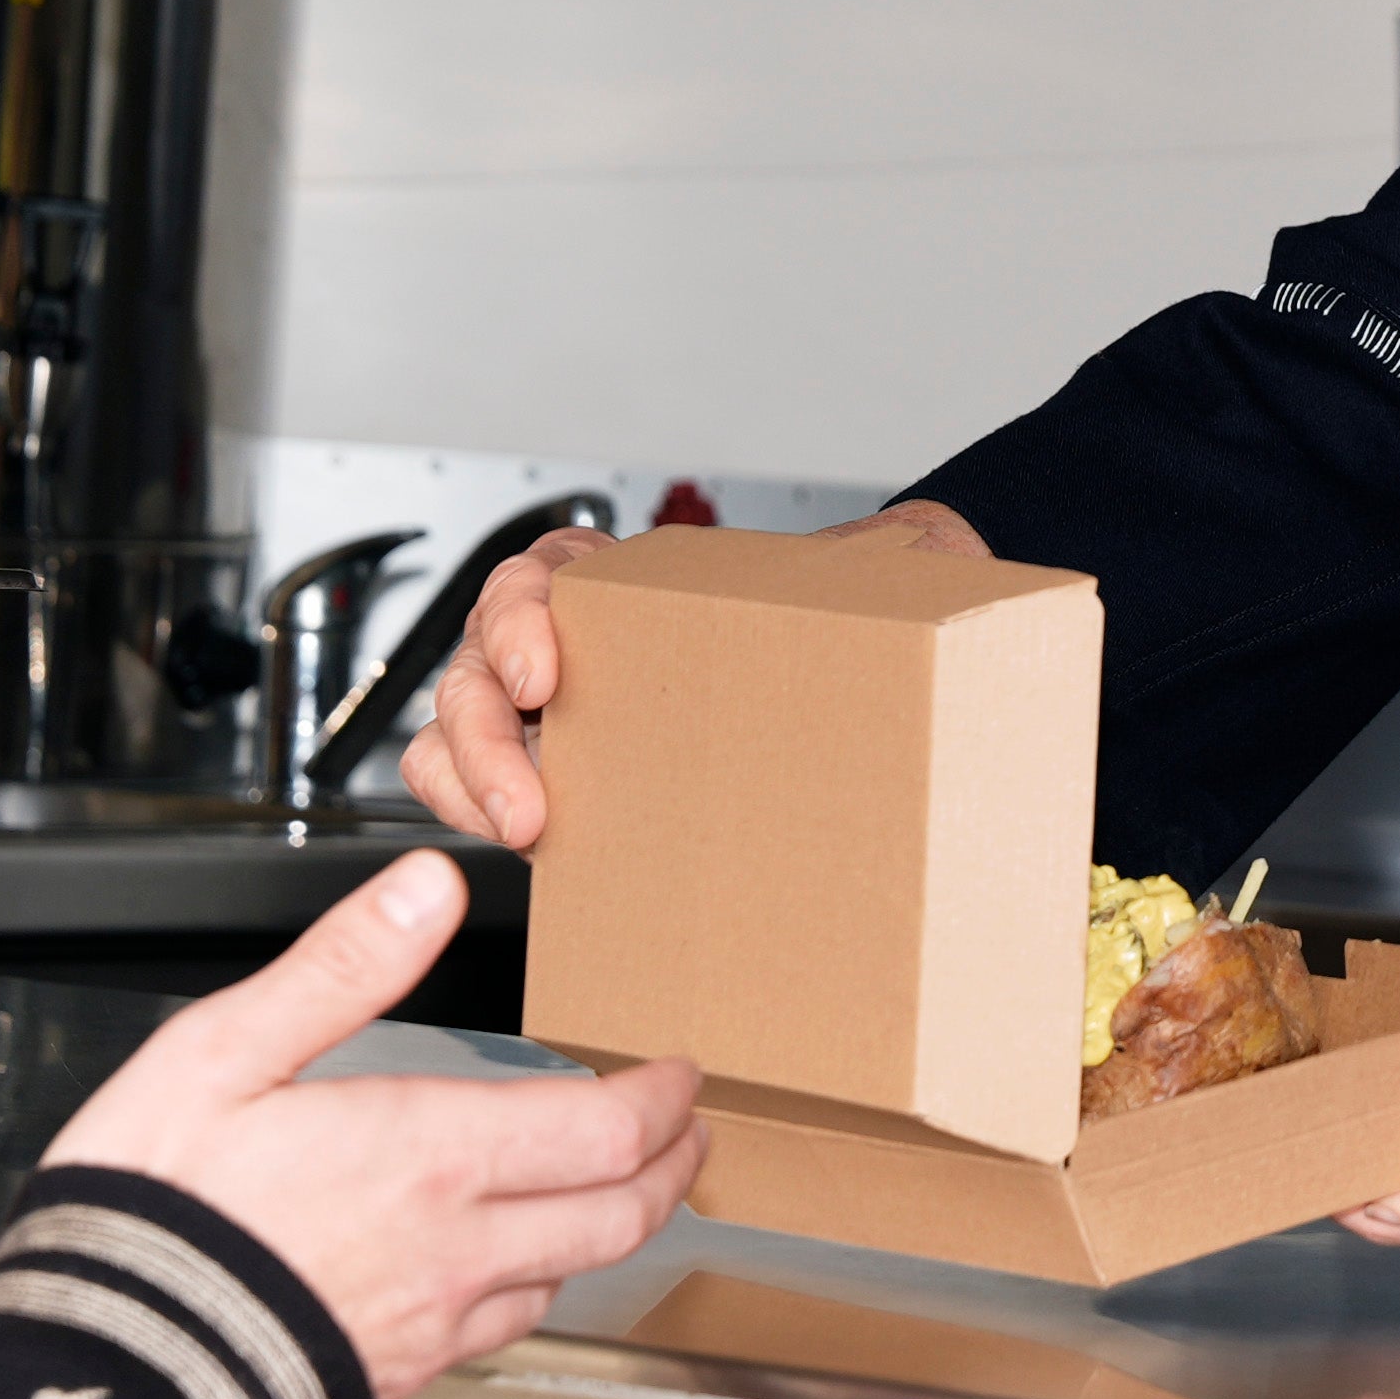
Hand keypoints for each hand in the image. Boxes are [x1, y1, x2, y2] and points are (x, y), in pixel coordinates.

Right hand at [45, 852, 706, 1398]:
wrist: (99, 1374)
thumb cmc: (147, 1212)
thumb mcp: (223, 1054)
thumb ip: (342, 968)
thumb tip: (430, 885)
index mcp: (430, 1156)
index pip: (606, 1131)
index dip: (663, 1102)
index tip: (681, 1074)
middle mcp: (457, 1249)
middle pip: (620, 1216)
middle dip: (671, 1167)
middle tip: (688, 1135)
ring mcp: (432, 1324)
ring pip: (568, 1278)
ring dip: (613, 1228)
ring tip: (615, 1190)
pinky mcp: (395, 1377)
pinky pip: (500, 1332)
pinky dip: (535, 1288)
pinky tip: (511, 1270)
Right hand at [400, 499, 989, 844]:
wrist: (879, 683)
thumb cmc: (853, 622)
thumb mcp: (874, 577)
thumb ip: (895, 556)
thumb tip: (940, 550)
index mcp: (629, 579)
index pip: (536, 573)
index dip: (519, 616)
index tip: (547, 669)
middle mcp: (576, 638)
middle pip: (478, 661)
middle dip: (487, 733)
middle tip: (533, 799)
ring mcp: (557, 712)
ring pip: (459, 729)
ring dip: (471, 781)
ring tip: (528, 832)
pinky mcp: (562, 779)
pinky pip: (478, 789)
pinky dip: (476, 811)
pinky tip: (529, 848)